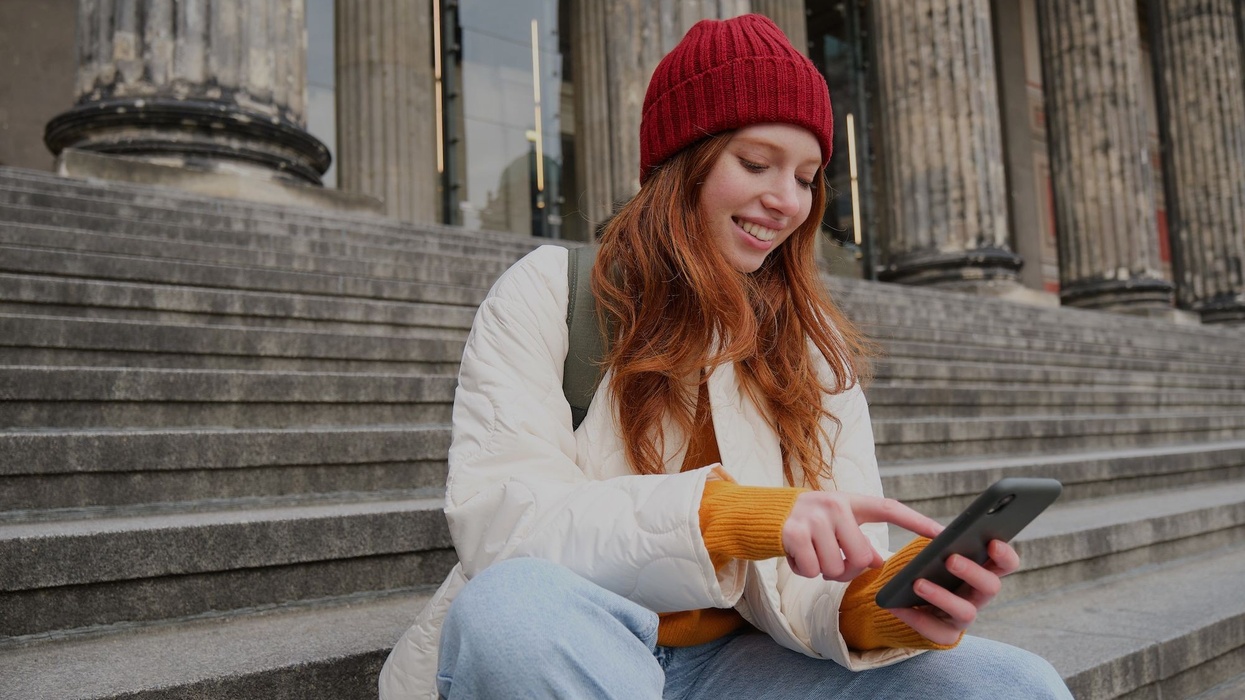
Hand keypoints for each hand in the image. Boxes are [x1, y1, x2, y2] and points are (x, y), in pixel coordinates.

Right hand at [782, 491, 943, 581]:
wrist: (765, 515)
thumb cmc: (808, 524)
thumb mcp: (836, 526)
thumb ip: (858, 541)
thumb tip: (878, 563)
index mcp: (850, 502)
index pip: (889, 509)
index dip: (916, 521)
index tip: (942, 534)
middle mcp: (834, 505)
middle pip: (861, 557)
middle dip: (847, 569)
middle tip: (833, 561)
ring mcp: (813, 517)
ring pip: (834, 568)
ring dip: (823, 571)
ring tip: (812, 554)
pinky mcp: (794, 532)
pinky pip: (811, 570)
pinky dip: (803, 571)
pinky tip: (796, 556)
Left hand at [886, 539, 1020, 644]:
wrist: (910, 601)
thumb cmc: (928, 569)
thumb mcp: (936, 554)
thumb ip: (943, 545)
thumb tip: (938, 535)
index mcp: (982, 571)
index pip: (1006, 564)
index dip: (1004, 555)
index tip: (992, 543)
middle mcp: (979, 596)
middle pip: (991, 587)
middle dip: (972, 572)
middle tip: (950, 559)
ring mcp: (964, 617)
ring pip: (966, 612)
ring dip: (942, 596)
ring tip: (917, 583)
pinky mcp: (946, 634)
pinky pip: (936, 631)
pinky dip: (916, 618)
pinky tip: (897, 607)